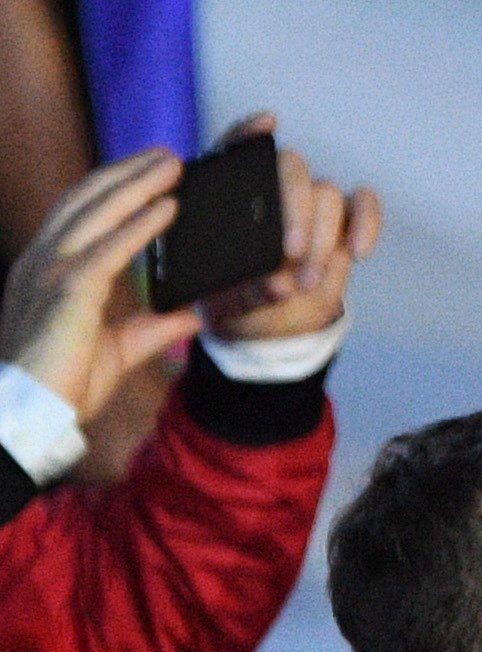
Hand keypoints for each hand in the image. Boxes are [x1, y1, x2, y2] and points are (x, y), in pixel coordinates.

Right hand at [0, 149, 201, 420]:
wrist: (34, 410)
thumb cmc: (67, 384)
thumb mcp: (122, 350)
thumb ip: (155, 329)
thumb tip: (192, 316)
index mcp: (49, 269)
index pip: (81, 215)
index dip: (113, 190)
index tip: (146, 174)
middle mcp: (45, 258)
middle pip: (88, 199)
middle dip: (128, 172)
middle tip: (168, 155)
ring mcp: (52, 269)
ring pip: (98, 211)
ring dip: (138, 184)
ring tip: (173, 166)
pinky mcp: (70, 288)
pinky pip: (111, 247)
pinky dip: (141, 224)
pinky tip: (168, 207)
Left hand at [202, 114, 381, 342]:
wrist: (266, 322)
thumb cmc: (236, 299)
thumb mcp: (225, 298)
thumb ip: (247, 290)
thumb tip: (280, 285)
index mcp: (230, 193)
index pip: (237, 146)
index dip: (252, 131)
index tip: (269, 126)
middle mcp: (274, 186)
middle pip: (291, 168)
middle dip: (296, 210)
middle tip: (291, 253)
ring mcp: (311, 203)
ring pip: (327, 193)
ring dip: (322, 239)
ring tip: (307, 283)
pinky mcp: (343, 223)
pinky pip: (364, 207)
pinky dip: (366, 223)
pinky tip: (358, 251)